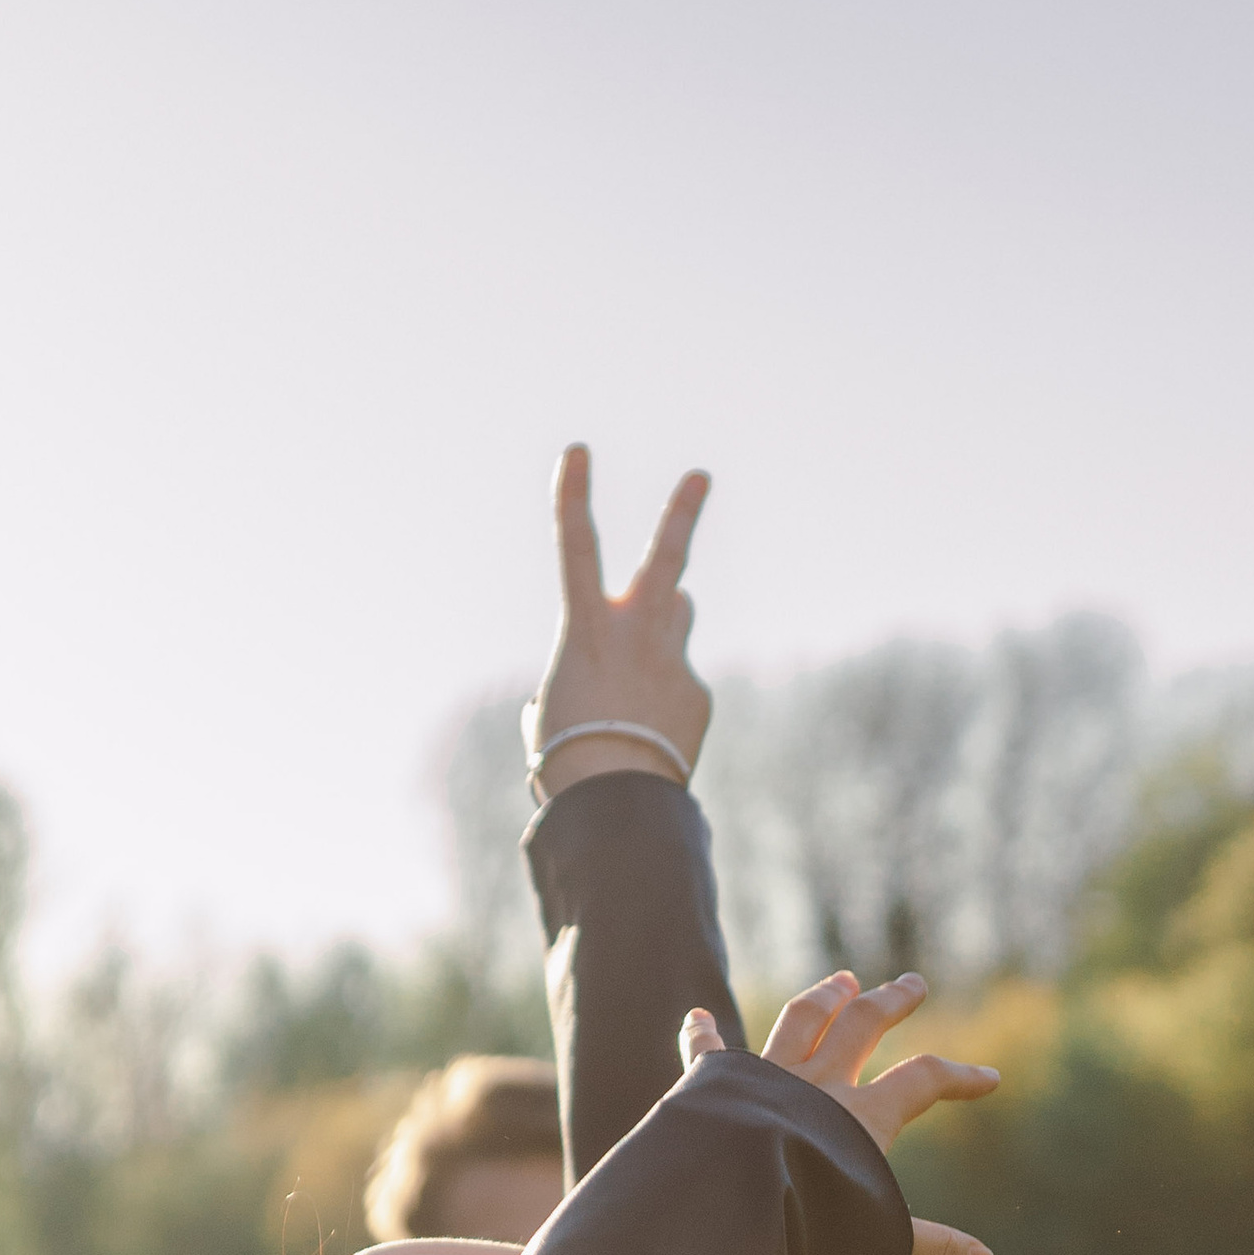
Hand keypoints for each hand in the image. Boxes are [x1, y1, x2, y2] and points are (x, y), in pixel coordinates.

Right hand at [530, 445, 711, 801]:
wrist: (616, 803)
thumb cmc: (566, 758)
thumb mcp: (553, 707)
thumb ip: (582, 671)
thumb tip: (611, 675)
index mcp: (586, 630)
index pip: (575, 547)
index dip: (573, 496)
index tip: (578, 451)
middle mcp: (636, 632)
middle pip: (667, 558)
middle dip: (682, 513)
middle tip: (700, 476)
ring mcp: (673, 659)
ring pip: (678, 611)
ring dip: (664, 617)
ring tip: (639, 663)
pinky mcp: (698, 692)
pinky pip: (680, 681)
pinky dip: (666, 701)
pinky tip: (651, 737)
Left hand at [681, 974, 999, 1254]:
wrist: (725, 1203)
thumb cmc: (805, 1224)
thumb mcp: (878, 1239)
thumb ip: (930, 1249)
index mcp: (861, 1115)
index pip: (923, 1081)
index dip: (959, 1077)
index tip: (989, 1078)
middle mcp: (815, 1084)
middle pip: (862, 1026)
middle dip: (891, 1002)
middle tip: (913, 983)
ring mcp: (762, 1078)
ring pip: (800, 1022)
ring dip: (824, 998)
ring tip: (841, 982)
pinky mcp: (712, 1086)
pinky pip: (708, 1050)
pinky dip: (702, 1032)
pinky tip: (696, 1016)